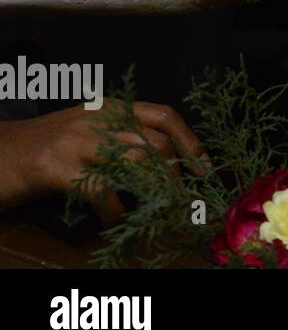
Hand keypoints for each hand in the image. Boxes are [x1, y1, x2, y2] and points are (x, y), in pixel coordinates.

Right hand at [0, 103, 206, 219]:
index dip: (190, 141)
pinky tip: (116, 221)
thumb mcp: (86, 128)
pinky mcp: (57, 167)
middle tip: (182, 199)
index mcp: (109, 107)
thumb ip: (120, 136)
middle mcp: (97, 119)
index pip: (163, 115)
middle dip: (175, 173)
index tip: (204, 167)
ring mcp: (77, 141)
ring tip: (158, 210)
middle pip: (156, 142)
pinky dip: (115, 210)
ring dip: (153, 191)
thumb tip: (163, 163)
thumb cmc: (41, 146)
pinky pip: (102, 191)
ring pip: (136, 162)